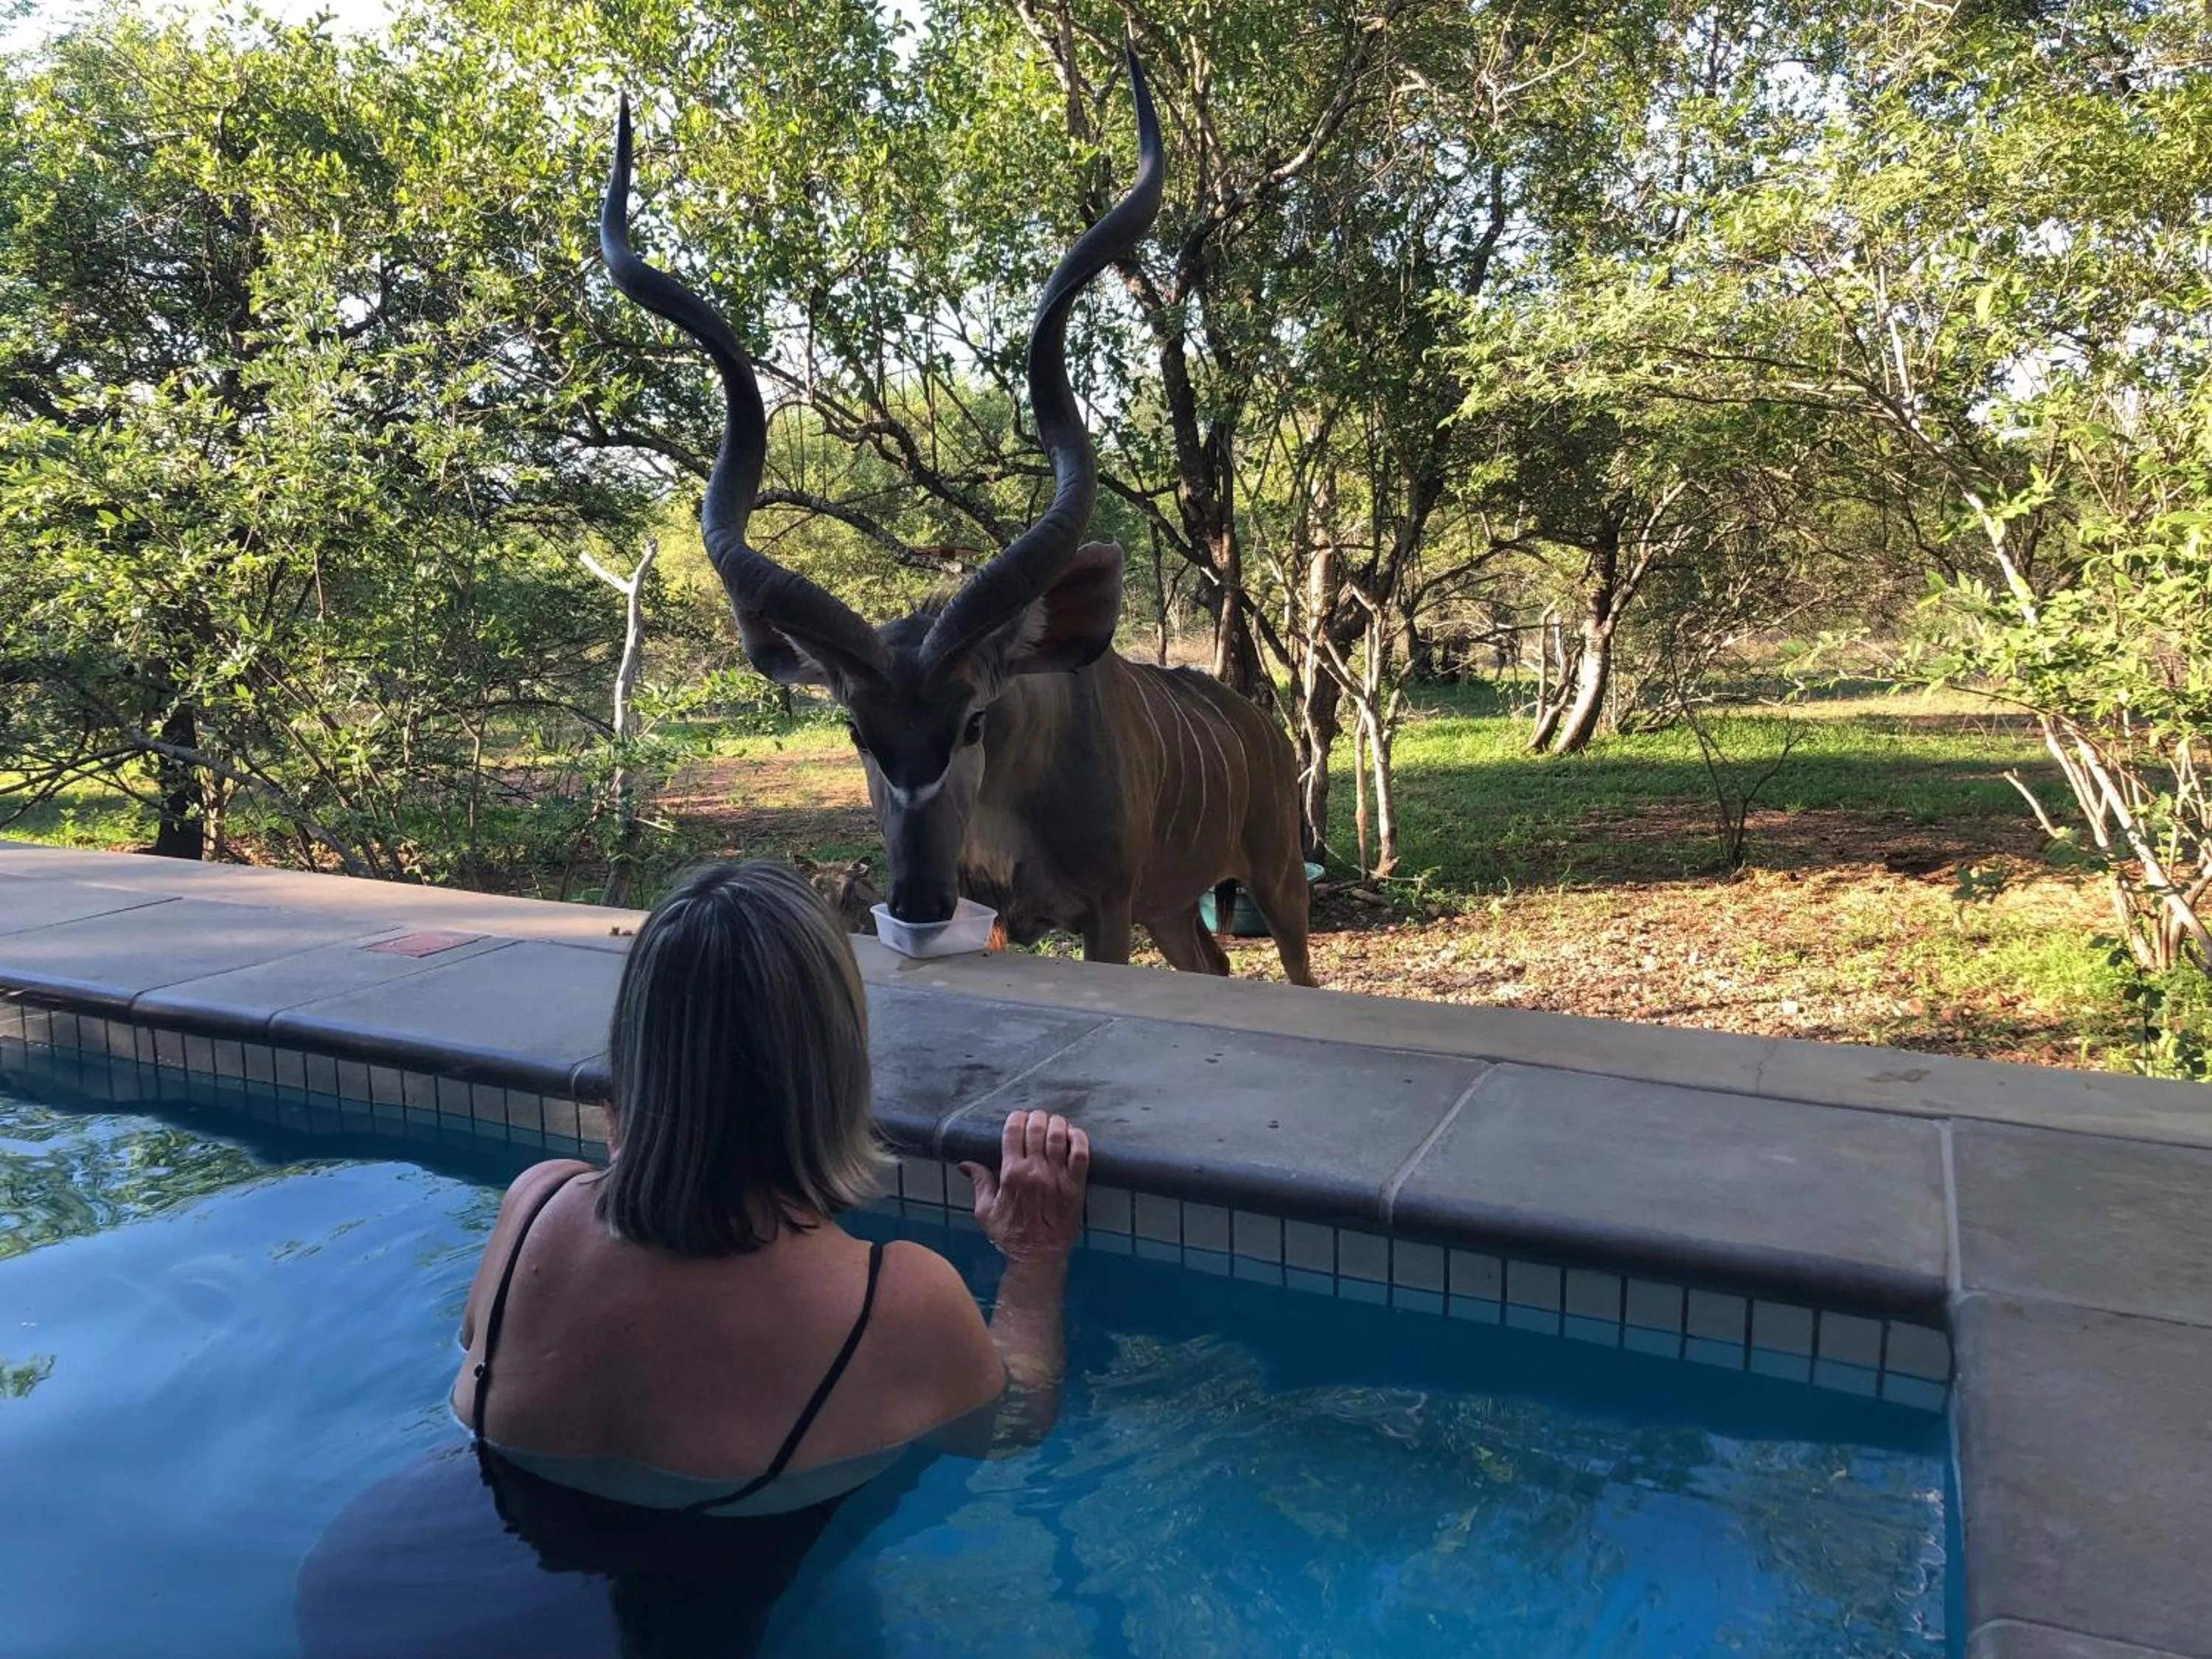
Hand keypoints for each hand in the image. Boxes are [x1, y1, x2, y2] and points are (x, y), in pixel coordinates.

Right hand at [960, 1110, 1089, 1265]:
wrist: (1038, 1257)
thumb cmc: (1010, 1235)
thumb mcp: (985, 1211)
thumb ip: (979, 1183)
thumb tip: (965, 1164)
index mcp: (1011, 1174)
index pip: (1014, 1132)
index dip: (1016, 1118)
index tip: (1018, 1117)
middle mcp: (1035, 1171)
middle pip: (1037, 1128)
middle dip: (1036, 1118)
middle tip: (1036, 1119)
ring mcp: (1058, 1177)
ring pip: (1059, 1136)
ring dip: (1056, 1123)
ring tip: (1053, 1123)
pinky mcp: (1076, 1186)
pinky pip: (1081, 1153)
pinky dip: (1078, 1138)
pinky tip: (1073, 1134)